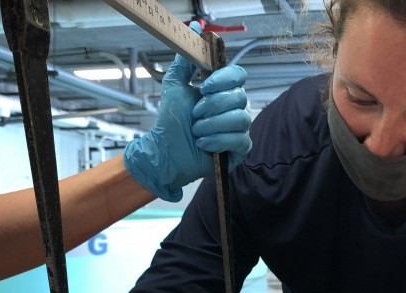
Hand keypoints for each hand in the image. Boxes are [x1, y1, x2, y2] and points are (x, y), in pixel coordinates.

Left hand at [124, 23, 250, 200]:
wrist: (164, 151)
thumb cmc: (170, 121)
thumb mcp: (175, 85)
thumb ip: (186, 58)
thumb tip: (195, 28)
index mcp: (222, 91)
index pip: (239, 75)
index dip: (223, 80)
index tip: (203, 86)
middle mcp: (234, 108)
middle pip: (240, 97)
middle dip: (212, 106)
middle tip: (195, 115)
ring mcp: (238, 130)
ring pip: (240, 119)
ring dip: (212, 125)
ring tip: (196, 131)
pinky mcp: (239, 150)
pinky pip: (240, 140)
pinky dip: (218, 141)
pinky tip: (204, 144)